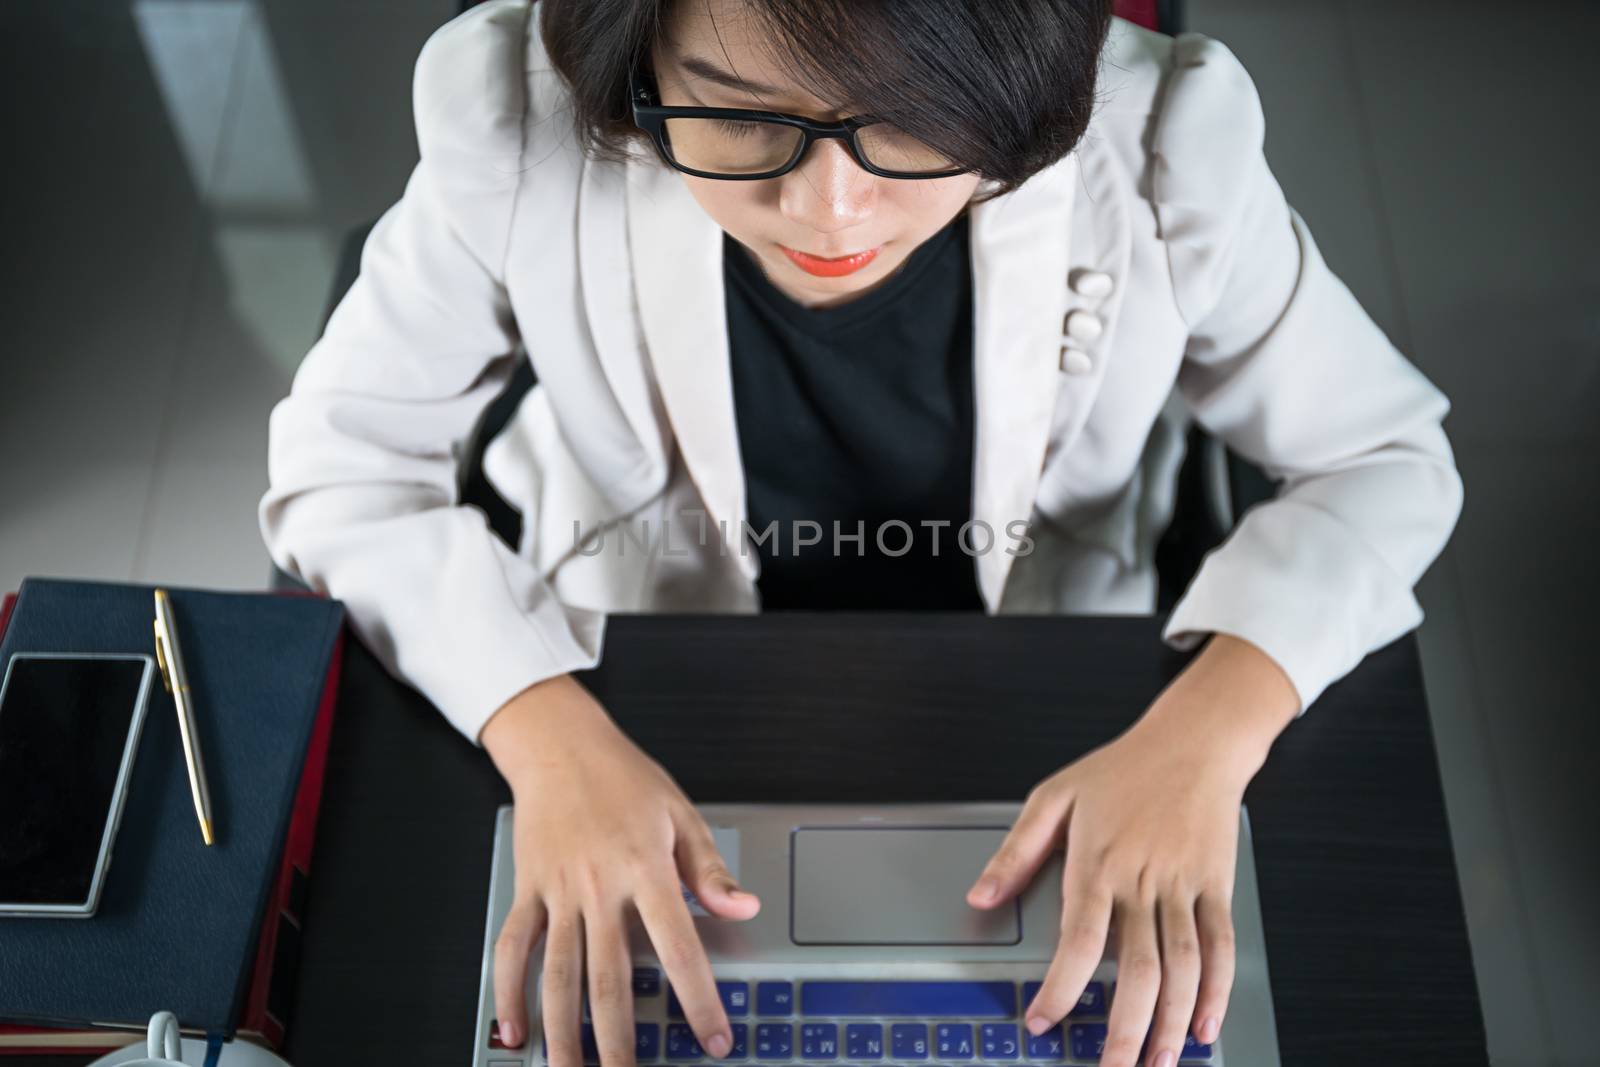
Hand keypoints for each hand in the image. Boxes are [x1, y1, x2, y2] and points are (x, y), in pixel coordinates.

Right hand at [480, 674, 760, 1066]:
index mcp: (645, 867)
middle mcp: (598, 885)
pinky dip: (508, 992)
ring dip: (564, 1031)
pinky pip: (513, 948)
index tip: (713, 1040)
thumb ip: (710, 869)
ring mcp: (557, 891)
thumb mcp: (681, 813)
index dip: (699, 999)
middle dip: (620, 1038)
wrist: (560, 746)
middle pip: (609, 976)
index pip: (679, 947)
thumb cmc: (624, 778)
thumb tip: (744, 907)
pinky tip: (514, 1032)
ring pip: (557, 974)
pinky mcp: (527, 890)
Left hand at [966, 635, 1298, 1066]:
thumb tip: (980, 895)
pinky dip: (1217, 990)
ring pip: (1183, 967)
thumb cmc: (1122, 768)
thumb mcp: (1053, 796)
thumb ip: (1016, 851)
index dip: (1060, 988)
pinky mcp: (1217, 886)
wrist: (1194, 741)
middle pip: (1137, 969)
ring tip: (1157, 1063)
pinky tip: (1205, 1025)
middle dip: (1123, 1029)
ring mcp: (1184, 887)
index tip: (1042, 1021)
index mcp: (1098, 864)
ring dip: (1172, 1022)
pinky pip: (1221, 946)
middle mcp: (1143, 882)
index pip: (1078, 942)